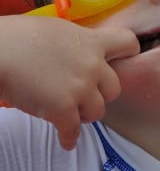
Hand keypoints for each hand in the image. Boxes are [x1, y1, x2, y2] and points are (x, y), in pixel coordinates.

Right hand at [0, 16, 138, 149]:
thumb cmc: (19, 37)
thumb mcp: (58, 30)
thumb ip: (78, 43)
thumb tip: (82, 50)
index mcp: (91, 42)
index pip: (128, 43)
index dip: (128, 53)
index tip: (121, 61)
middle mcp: (92, 65)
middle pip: (114, 88)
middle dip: (101, 93)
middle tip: (86, 95)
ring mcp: (80, 88)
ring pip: (98, 111)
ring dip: (86, 114)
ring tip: (73, 112)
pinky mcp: (63, 108)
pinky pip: (73, 131)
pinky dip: (69, 137)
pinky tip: (66, 140)